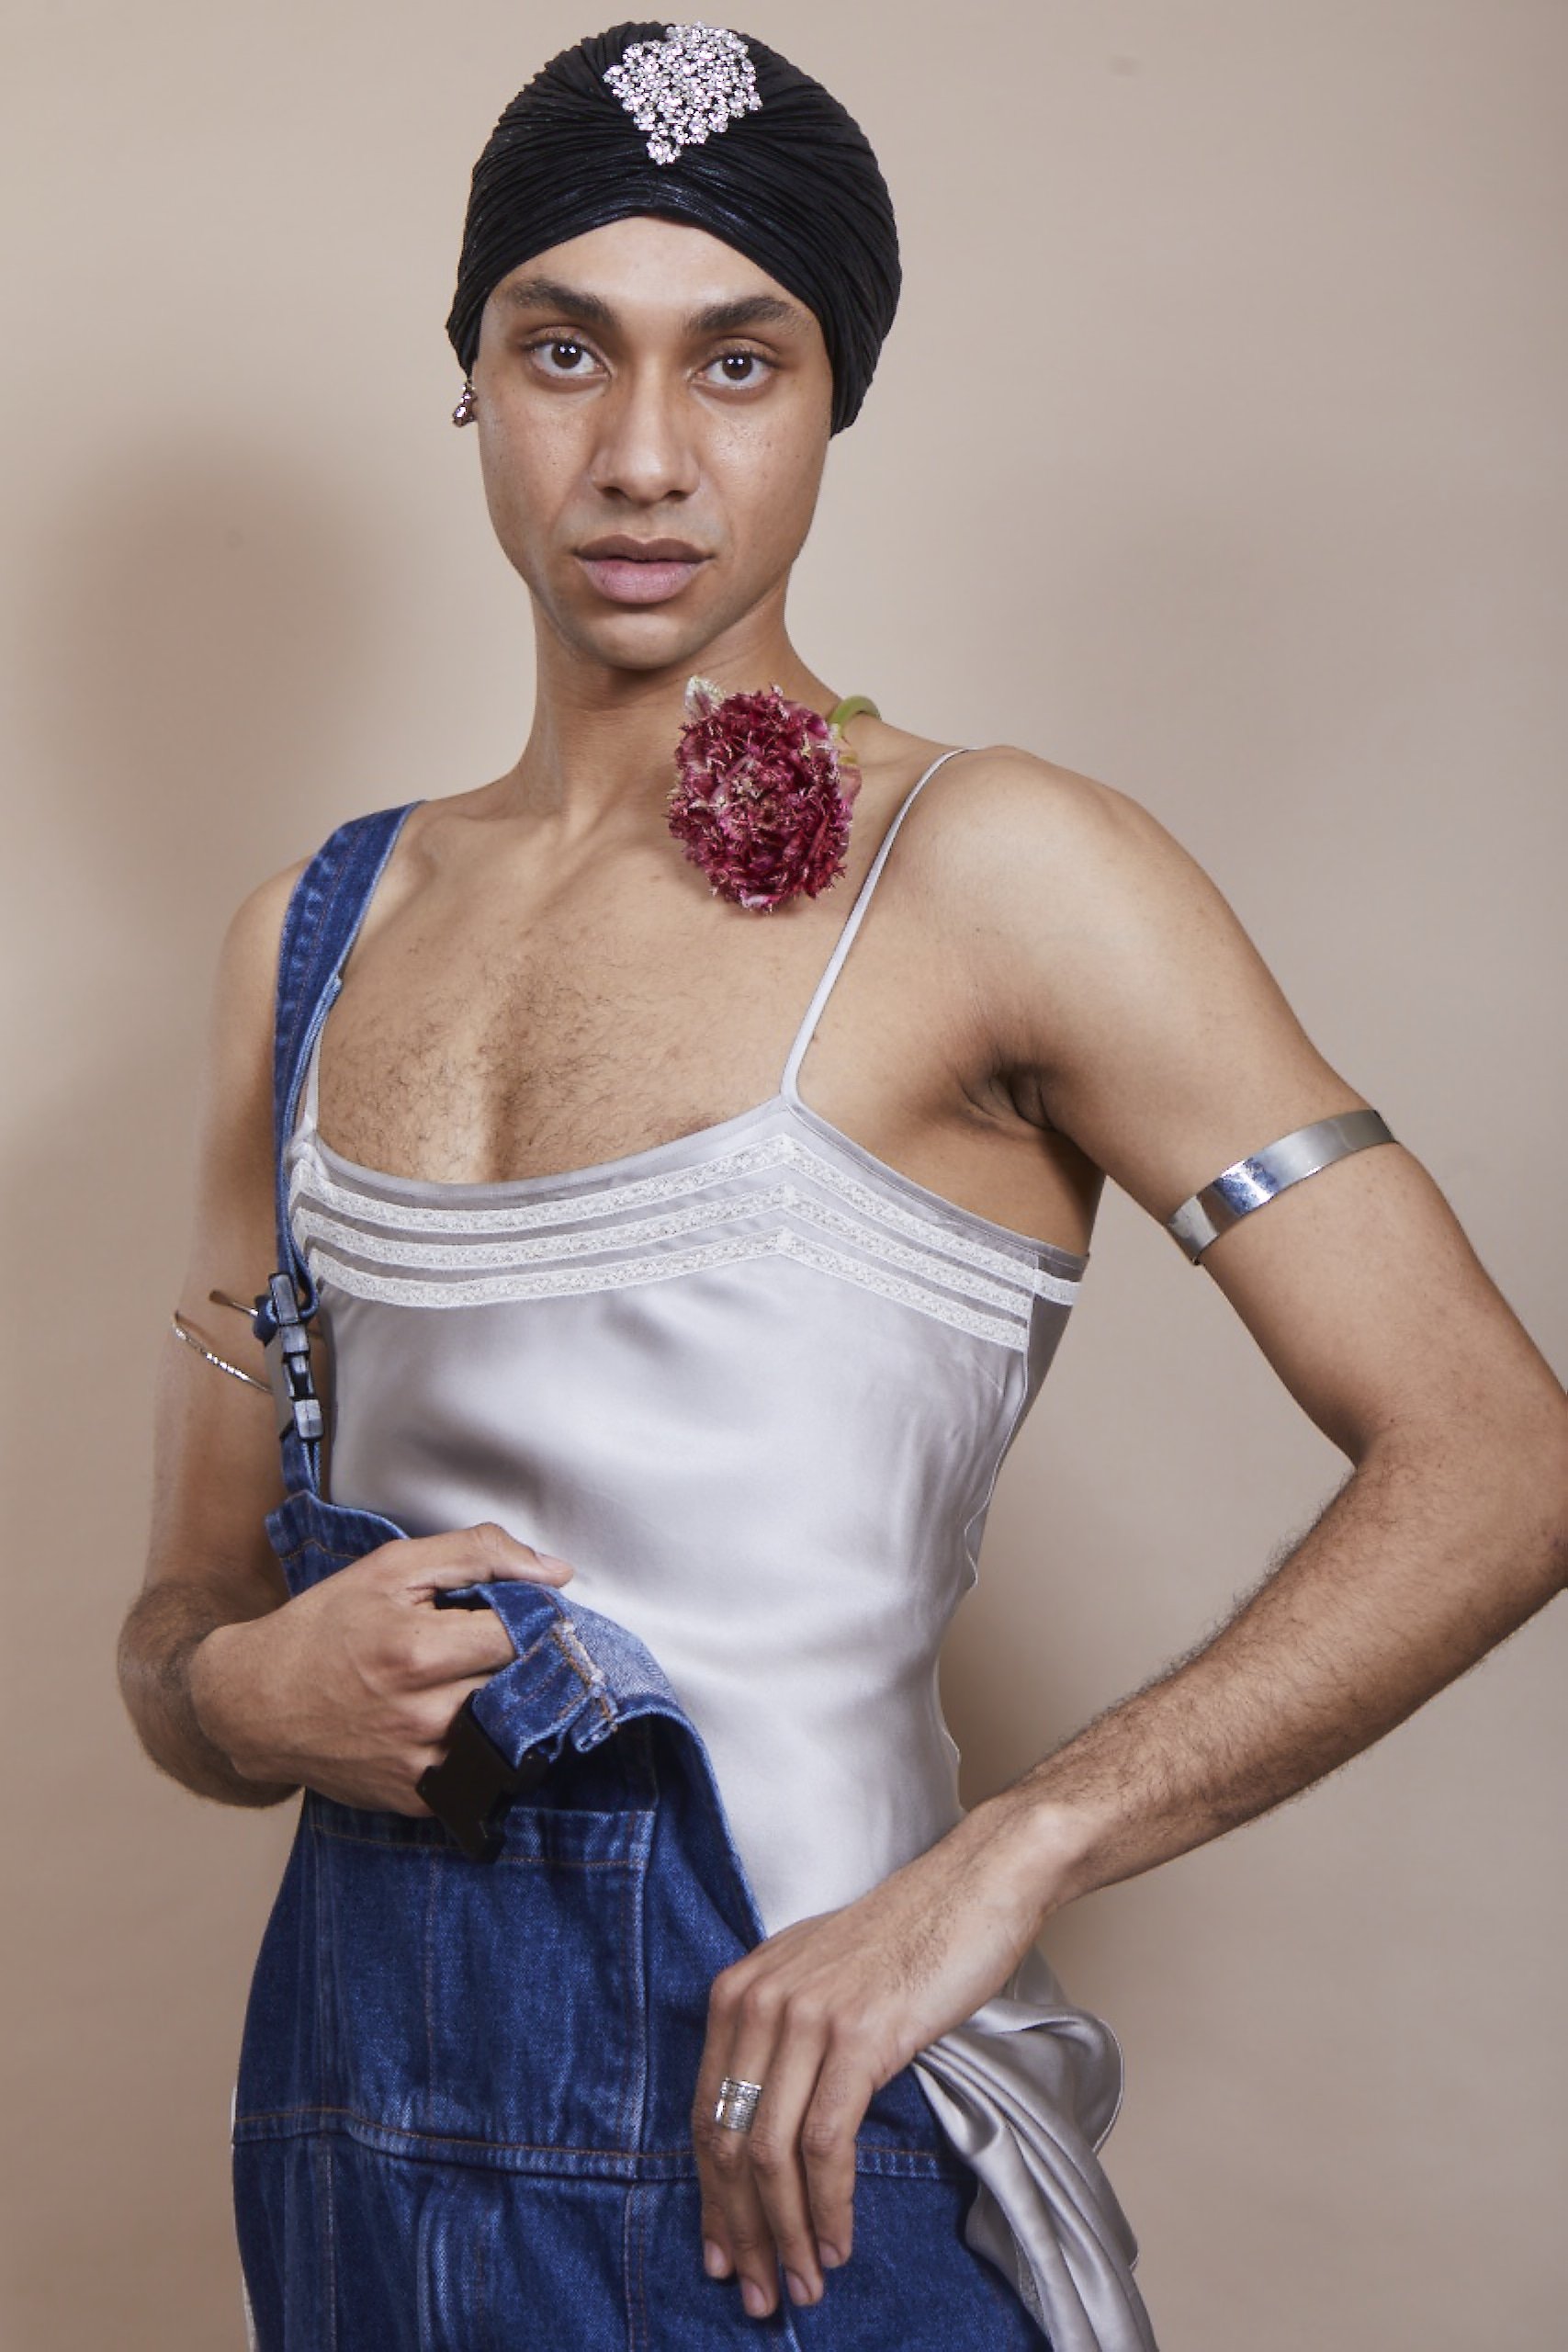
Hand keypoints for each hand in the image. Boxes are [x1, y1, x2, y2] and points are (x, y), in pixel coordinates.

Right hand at [189, 1521, 574, 1810]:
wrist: (254, 1701)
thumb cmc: (324, 1626)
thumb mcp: (393, 1567)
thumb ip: (478, 1555)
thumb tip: (555, 1573)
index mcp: (419, 1651)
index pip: (524, 1634)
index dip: (535, 1617)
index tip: (525, 1612)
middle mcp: (423, 1714)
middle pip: (524, 1686)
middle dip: (526, 1661)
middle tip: (501, 1645)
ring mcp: (421, 1763)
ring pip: (511, 1731)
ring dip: (510, 1704)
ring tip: (479, 1679)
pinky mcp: (417, 1798)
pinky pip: (483, 1773)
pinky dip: (483, 1744)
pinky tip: (458, 1717)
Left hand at [690, 1790, 1060, 2319]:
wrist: (971, 1889)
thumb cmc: (904, 1941)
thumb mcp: (816, 1980)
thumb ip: (781, 2038)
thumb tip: (764, 2134)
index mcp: (739, 1989)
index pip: (703, 2112)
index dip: (709, 2195)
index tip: (720, 2253)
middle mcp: (758, 2001)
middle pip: (726, 2140)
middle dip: (738, 2229)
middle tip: (755, 2292)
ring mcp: (805, 2017)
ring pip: (770, 2153)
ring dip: (783, 2233)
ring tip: (801, 2284)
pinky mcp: (857, 2037)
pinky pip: (825, 2144)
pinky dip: (827, 2206)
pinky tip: (838, 2242)